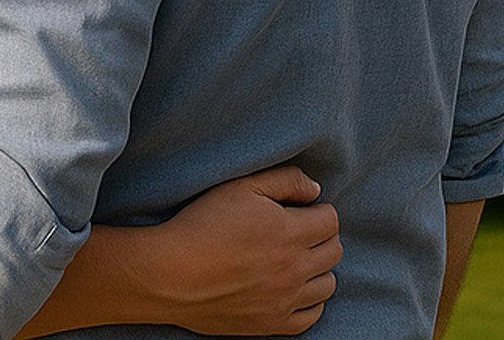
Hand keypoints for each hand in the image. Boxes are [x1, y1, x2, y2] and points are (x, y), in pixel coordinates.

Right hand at [130, 166, 341, 334]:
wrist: (169, 274)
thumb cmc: (200, 225)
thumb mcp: (240, 187)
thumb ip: (285, 181)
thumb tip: (315, 190)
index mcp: (290, 232)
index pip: (330, 220)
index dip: (318, 210)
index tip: (300, 210)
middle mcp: (295, 268)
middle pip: (334, 251)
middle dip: (322, 237)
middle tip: (298, 232)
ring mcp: (285, 299)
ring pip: (328, 285)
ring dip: (319, 269)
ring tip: (295, 260)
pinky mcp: (272, 323)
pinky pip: (311, 316)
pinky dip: (309, 302)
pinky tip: (292, 290)